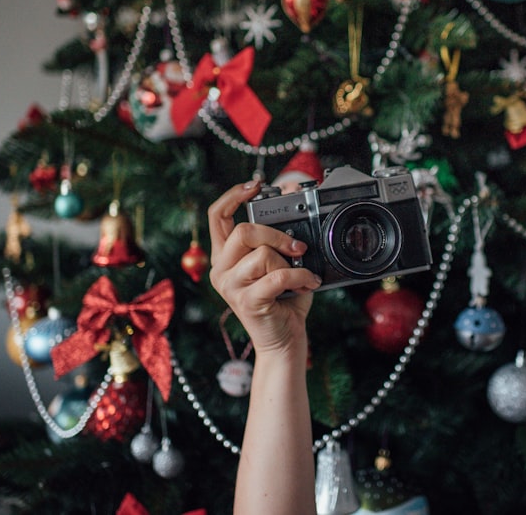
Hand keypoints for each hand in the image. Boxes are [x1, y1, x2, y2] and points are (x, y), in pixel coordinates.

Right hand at [207, 179, 322, 355]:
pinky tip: (308, 282)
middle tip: (298, 247)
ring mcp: (231, 287)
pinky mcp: (247, 302)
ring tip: (301, 274)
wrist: (284, 339)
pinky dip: (300, 276)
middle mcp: (221, 269)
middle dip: (276, 234)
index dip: (234, 195)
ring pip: (261, 254)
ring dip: (290, 262)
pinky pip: (277, 276)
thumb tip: (291, 198)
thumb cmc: (284, 299)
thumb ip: (280, 236)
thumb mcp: (280, 261)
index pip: (217, 216)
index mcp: (225, 256)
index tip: (256, 185)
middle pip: (243, 231)